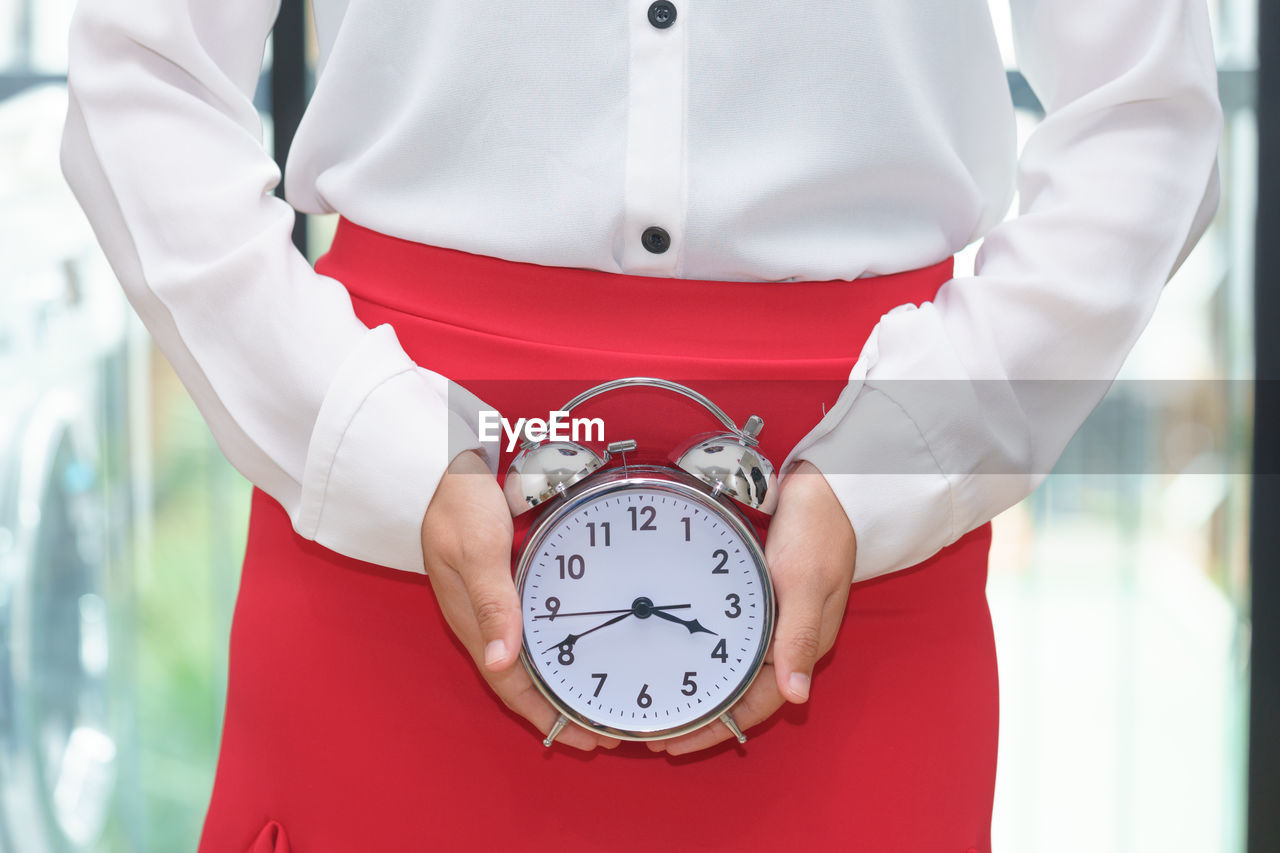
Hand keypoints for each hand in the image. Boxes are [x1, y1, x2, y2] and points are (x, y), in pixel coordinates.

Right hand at [421, 450, 619, 750]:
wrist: (443, 462)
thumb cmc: (457, 502)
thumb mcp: (478, 549)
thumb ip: (494, 602)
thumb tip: (502, 663)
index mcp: (475, 622)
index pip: (512, 687)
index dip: (547, 718)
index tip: (584, 739)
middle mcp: (484, 619)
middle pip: (523, 681)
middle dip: (559, 710)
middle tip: (603, 729)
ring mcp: (494, 601)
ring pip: (528, 657)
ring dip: (559, 682)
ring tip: (596, 698)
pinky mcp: (504, 581)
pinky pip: (531, 626)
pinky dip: (555, 647)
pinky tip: (575, 647)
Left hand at [649, 460, 856, 754]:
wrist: (824, 487)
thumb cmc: (818, 531)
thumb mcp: (805, 582)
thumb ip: (798, 637)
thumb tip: (797, 697)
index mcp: (800, 645)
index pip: (754, 706)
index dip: (715, 728)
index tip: (675, 743)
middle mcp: (783, 639)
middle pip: (738, 694)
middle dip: (699, 715)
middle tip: (653, 728)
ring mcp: (769, 619)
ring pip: (729, 667)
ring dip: (697, 685)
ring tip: (658, 697)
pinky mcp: (756, 597)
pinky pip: (724, 635)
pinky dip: (698, 649)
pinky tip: (672, 649)